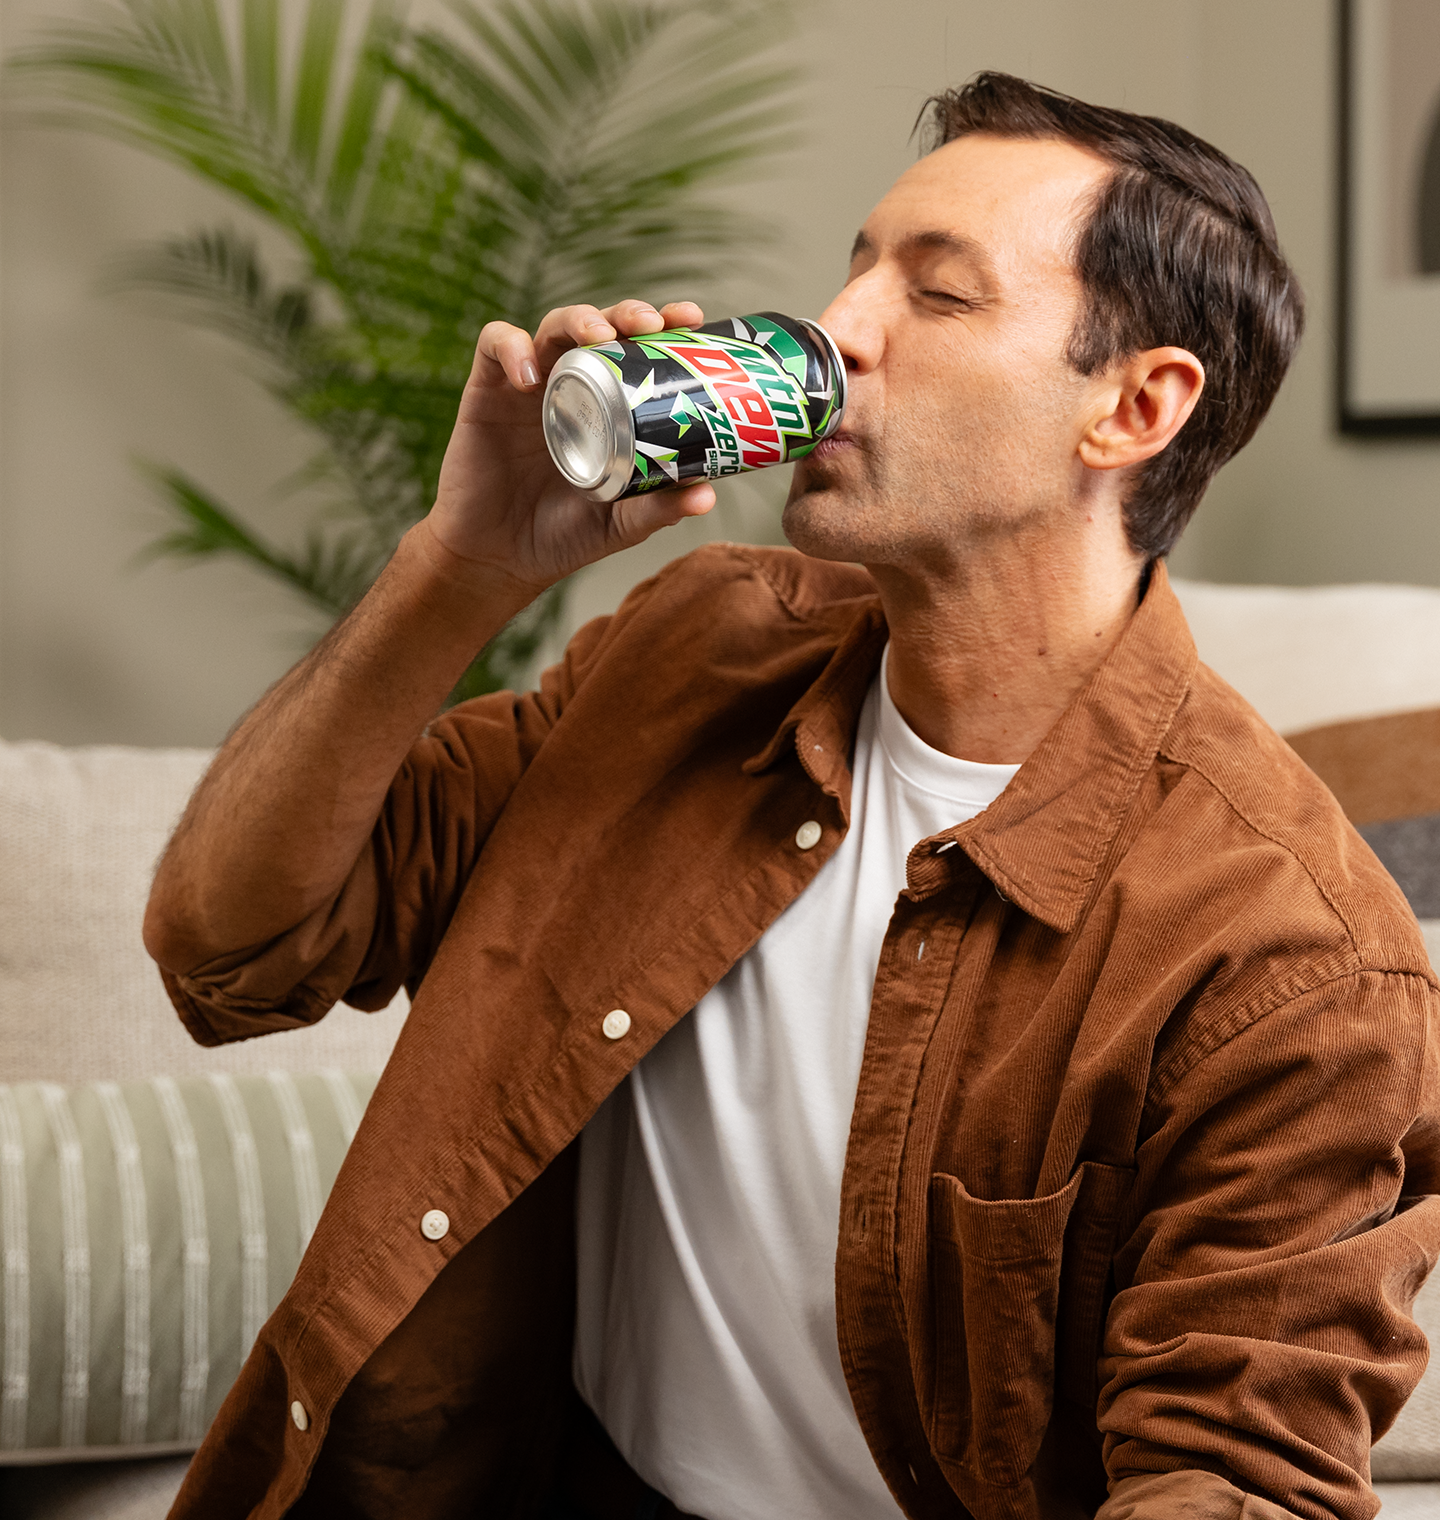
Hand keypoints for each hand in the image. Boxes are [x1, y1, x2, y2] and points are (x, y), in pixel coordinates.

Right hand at [422, 298, 716, 602]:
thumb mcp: (621, 523)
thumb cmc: (564, 535)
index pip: (639, 349)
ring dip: (578, 319)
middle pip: (601, 325)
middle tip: (650, 324)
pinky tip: (529, 376)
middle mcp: (573, 385)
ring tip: (598, 336)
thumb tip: (708, 496)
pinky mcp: (486, 392)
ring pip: (553, 326)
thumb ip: (660, 507)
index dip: (665, 324)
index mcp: (610, 405)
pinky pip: (495, 347)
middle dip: (628, 312)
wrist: (500, 560)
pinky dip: (512, 349)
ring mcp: (530, 386)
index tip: (691, 318)